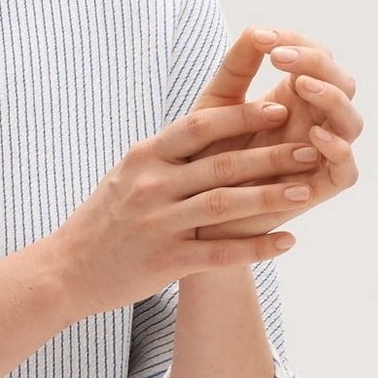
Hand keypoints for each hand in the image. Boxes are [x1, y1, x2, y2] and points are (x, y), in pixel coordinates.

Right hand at [50, 99, 314, 322]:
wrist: (65, 271)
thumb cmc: (104, 220)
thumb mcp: (127, 174)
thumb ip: (168, 153)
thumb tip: (213, 124)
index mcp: (144, 158)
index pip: (199, 127)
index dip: (241, 116)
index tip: (280, 107)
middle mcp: (150, 187)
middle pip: (220, 165)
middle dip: (269, 155)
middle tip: (311, 147)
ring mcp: (157, 226)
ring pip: (223, 206)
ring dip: (269, 197)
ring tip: (306, 190)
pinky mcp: (164, 263)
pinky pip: (218, 253)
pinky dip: (255, 248)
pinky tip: (286, 243)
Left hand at [189, 27, 362, 239]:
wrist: (192, 219)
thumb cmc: (200, 162)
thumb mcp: (213, 110)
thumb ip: (235, 70)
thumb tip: (257, 30)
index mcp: (292, 100)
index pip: (314, 59)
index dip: (297, 43)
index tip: (266, 39)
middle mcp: (312, 123)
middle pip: (341, 83)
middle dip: (317, 64)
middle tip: (281, 57)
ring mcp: (319, 157)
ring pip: (350, 121)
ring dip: (331, 98)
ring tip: (299, 86)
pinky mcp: (318, 190)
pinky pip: (346, 168)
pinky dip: (337, 148)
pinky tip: (313, 135)